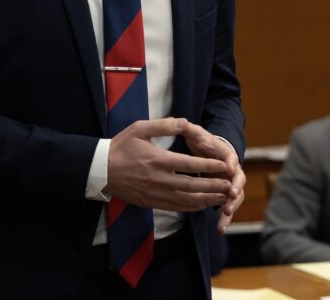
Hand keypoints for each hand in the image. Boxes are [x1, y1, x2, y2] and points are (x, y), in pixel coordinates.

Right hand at [106, 117, 232, 211]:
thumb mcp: (139, 128)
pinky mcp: (151, 202)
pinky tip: (202, 205)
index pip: (189, 163)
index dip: (209, 165)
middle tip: (229, 184)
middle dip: (213, 185)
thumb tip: (184, 121)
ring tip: (221, 197)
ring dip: (206, 199)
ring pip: (185, 200)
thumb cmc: (121, 146)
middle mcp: (158, 179)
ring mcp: (154, 193)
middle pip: (191, 185)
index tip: (224, 165)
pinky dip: (191, 207)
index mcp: (157, 159)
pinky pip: (175, 208)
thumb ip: (163, 125)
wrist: (100, 170)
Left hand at [181, 122, 245, 232]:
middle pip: (238, 182)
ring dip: (231, 209)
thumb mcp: (196, 133)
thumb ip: (189, 129)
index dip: (231, 168)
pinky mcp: (225, 194)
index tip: (228, 175)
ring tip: (223, 220)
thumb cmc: (203, 141)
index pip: (232, 161)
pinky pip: (227, 206)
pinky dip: (225, 218)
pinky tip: (220, 229)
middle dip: (234, 192)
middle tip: (229, 200)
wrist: (208, 150)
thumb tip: (182, 123)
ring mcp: (230, 183)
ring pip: (235, 198)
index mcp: (226, 154)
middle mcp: (232, 170)